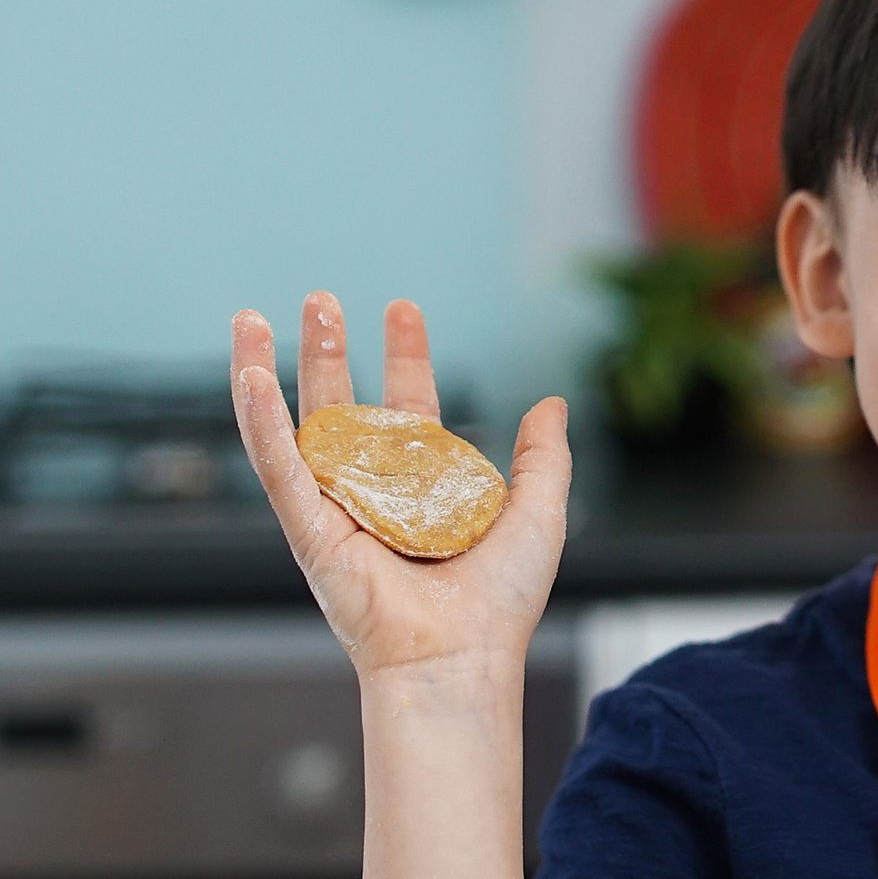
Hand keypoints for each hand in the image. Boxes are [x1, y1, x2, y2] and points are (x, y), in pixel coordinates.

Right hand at [230, 291, 571, 676]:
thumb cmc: (502, 603)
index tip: (403, 309)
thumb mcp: (538, 513)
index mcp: (424, 487)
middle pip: (344, 405)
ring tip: (259, 316)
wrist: (463, 658)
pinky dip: (259, 422)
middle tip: (320, 298)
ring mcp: (337, 510)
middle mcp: (375, 493)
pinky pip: (277, 467)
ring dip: (275, 370)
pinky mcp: (309, 532)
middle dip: (330, 350)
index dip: (406, 356)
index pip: (408, 405)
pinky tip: (247, 375)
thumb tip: (551, 402)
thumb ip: (544, 457)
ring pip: (297, 426)